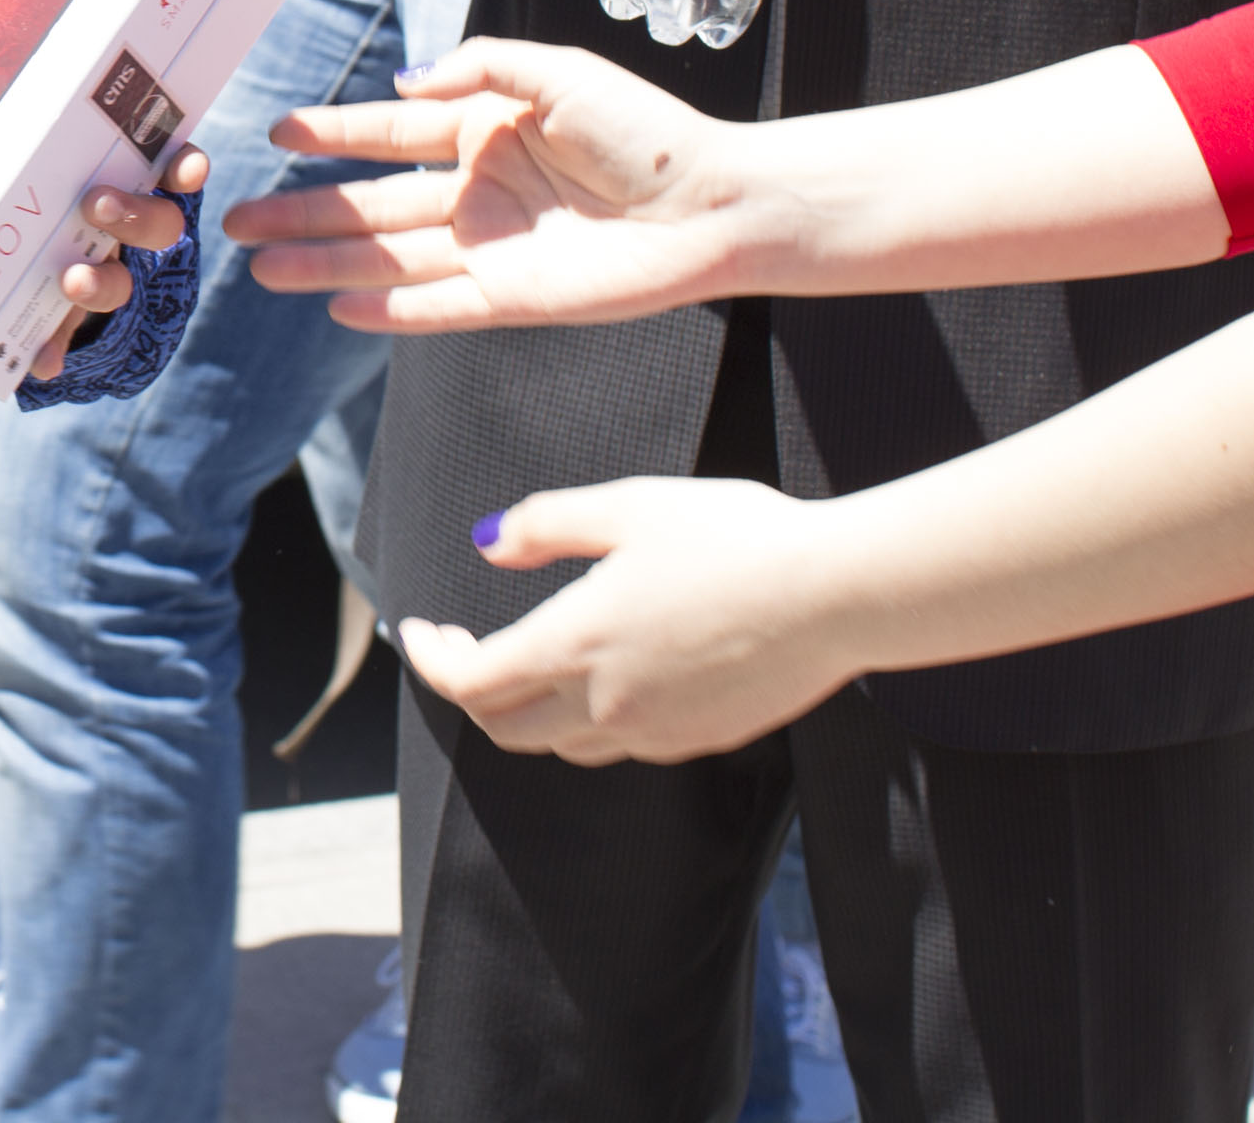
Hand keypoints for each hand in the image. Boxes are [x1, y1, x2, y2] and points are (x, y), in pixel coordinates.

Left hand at [21, 146, 214, 381]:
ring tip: (72, 281)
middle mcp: (121, 229)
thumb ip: (18, 143)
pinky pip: (68, 336)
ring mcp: (101, 275)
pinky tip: (41, 359)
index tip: (189, 170)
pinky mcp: (68, 319)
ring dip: (101, 283)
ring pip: (121, 282)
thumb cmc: (18, 179)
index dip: (187, 167)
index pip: (168, 167)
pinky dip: (54, 347)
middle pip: (159, 225)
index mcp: (118, 180)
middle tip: (97, 205)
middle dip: (136, 216)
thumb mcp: (23, 156)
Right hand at [228, 36, 768, 329]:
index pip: (390, 131)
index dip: (333, 134)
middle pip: (372, 204)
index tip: (277, 135)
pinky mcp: (514, 297)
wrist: (715, 205)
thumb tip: (405, 81)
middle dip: (304, 211)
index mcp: (486, 129)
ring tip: (262, 269)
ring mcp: (491, 246)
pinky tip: (337, 306)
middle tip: (237, 220)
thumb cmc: (647, 132)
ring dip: (325, 262)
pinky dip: (388, 310)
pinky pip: (436, 307)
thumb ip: (479, 68)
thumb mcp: (558, 73)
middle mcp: (478, 189)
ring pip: (388, 258)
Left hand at [397, 478, 861, 762]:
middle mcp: (607, 706)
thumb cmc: (735, 538)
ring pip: (563, 745)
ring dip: (529, 711)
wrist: (837, 594)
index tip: (416, 632)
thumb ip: (544, 526)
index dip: (431, 661)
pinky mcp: (699, 740)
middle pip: (505, 729)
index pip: (471, 683)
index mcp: (575, 646)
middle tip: (461, 646)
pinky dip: (590, 719)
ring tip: (527, 658)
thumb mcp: (628, 508)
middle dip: (470, 692)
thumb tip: (487, 545)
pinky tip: (607, 672)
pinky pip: (621, 745)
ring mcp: (656, 733)